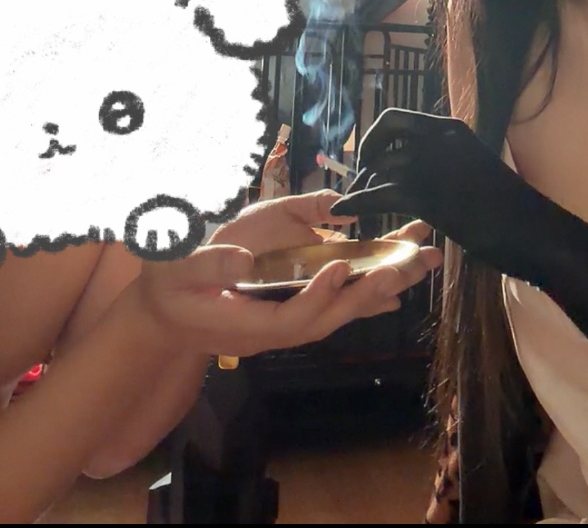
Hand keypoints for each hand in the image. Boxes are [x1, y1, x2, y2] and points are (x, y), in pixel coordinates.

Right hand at [132, 189, 441, 357]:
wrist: (167, 312)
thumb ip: (206, 265)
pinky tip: (398, 282)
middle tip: (408, 263)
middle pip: (333, 315)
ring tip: (420, 262)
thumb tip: (242, 259)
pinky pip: (339, 302)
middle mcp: (278, 327)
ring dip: (383, 285)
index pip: (293, 318)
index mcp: (249, 324)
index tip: (342, 265)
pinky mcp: (294, 304)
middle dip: (372, 290)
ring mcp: (289, 318)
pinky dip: (369, 291)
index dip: (319, 296)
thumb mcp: (174, 272)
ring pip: (343, 308)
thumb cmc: (168, 289)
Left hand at [330, 108, 559, 281]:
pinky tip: (345, 212)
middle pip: (382, 137)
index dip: (376, 137)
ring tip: (353, 205)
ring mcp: (430, 164)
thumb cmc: (513, 208)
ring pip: (379, 168)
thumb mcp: (478, 169)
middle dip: (364, 158)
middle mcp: (438, 138)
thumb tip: (428, 172)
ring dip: (359, 186)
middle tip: (359, 180)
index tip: (371, 158)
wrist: (533, 230)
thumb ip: (450, 163)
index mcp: (451, 130)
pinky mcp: (425, 196)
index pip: (398, 119)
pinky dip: (355, 203)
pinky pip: (376, 195)